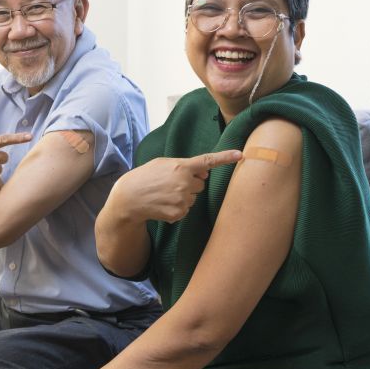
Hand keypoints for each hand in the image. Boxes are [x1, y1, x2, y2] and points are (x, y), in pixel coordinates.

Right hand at [112, 150, 241, 222]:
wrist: (129, 198)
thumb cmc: (145, 177)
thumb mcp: (162, 163)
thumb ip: (184, 165)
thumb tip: (203, 174)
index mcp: (181, 166)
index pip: (208, 161)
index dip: (225, 158)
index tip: (240, 155)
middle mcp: (185, 183)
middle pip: (200, 184)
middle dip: (190, 184)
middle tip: (170, 183)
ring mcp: (182, 199)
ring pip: (193, 198)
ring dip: (183, 196)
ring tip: (164, 194)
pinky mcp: (179, 213)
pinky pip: (186, 210)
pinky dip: (177, 208)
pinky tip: (163, 204)